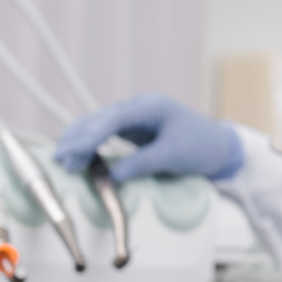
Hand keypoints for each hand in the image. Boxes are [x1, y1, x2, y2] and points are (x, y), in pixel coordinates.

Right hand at [54, 92, 243, 181]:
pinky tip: (78, 157)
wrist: (219, 146)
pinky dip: (91, 144)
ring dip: (81, 141)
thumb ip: (143, 163)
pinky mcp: (133, 129)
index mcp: (152, 106)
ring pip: (99, 124)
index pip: (114, 117)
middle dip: (79, 138)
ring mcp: (135, 117)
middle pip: (101, 118)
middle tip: (61, 159)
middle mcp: (140, 107)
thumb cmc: (201, 145)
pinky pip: (106, 133)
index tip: (73, 150)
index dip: (91, 134)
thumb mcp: (174, 155)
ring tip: (64, 161)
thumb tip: (112, 176)